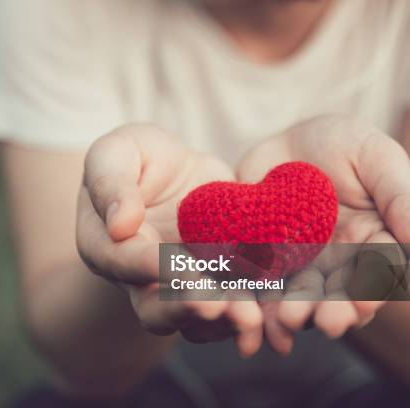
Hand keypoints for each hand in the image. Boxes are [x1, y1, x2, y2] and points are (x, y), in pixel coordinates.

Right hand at [77, 124, 263, 356]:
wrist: (171, 170)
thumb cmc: (135, 156)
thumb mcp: (115, 152)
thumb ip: (110, 183)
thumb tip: (119, 225)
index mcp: (104, 244)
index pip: (122, 260)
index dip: (147, 265)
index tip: (176, 264)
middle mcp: (136, 277)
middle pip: (153, 307)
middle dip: (185, 308)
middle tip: (215, 306)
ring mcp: (176, 287)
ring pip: (193, 319)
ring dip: (221, 321)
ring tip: (249, 316)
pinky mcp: (212, 284)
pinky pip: (227, 308)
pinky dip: (246, 311)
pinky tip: (269, 308)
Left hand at [237, 115, 409, 353]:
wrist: (284, 143)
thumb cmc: (340, 143)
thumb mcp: (375, 156)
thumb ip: (399, 195)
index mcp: (373, 242)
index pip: (376, 271)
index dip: (371, 288)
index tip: (363, 304)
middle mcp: (339, 263)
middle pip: (337, 293)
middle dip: (332, 310)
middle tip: (326, 324)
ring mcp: (299, 265)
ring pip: (298, 296)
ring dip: (295, 313)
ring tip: (287, 321)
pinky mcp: (262, 261)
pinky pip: (259, 285)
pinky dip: (256, 304)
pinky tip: (251, 318)